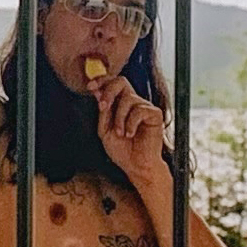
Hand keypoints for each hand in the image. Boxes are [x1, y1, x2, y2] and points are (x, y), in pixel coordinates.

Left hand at [92, 74, 170, 191]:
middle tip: (102, 107)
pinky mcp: (155, 114)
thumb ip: (103, 112)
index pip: (112, 83)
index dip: (101, 80)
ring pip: (128, 99)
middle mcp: (133, 103)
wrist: (137, 166)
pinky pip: (140, 110)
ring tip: (120, 133)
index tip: (90, 86)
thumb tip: (97, 91)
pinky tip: (131, 134)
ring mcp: (145, 107)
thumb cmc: (122, 150)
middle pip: (121, 81)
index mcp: (120, 104)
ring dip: (119, 118)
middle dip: (109, 92)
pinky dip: (131, 123)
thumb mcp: (104, 130)